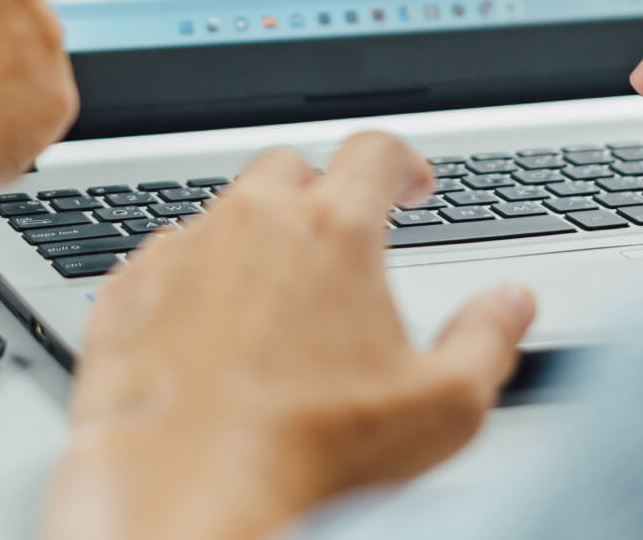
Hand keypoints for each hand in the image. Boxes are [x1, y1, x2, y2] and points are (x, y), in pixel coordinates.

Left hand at [45, 131, 534, 539]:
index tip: (411, 183)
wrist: (182, 493)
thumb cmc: (308, 453)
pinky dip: (194, 278)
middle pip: (293, 167)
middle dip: (322, 192)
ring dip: (254, 238)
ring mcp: (185, 248)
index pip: (375, 150)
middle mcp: (253, 220)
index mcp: (332, 230)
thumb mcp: (440, 406)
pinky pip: (168, 257)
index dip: (403, 161)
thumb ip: (488, 338)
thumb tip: (512, 300)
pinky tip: (209, 331)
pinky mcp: (131, 285)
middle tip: (338, 243)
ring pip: (226, 211)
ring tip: (274, 302)